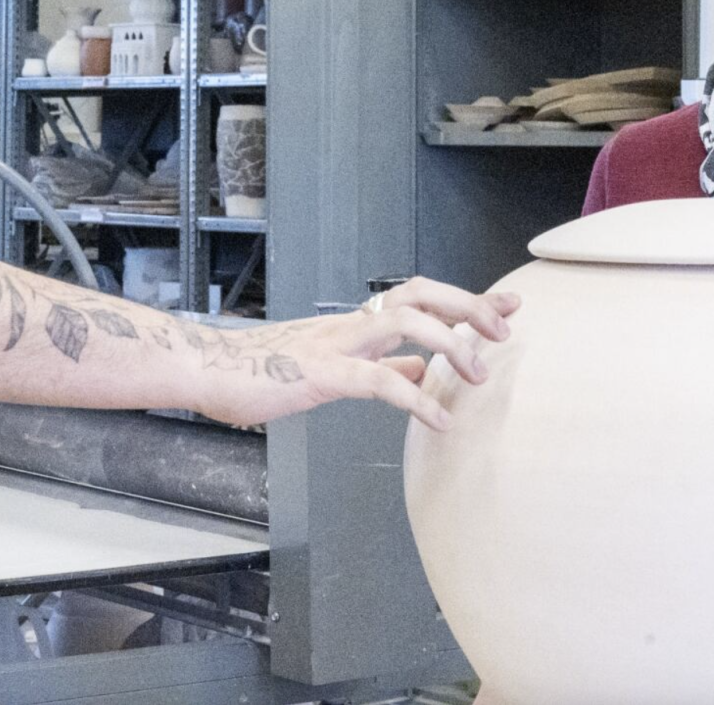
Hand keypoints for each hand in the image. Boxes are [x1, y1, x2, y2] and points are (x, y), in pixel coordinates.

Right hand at [187, 277, 519, 430]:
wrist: (205, 370)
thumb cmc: (259, 373)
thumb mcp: (332, 369)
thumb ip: (380, 367)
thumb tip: (421, 371)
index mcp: (355, 326)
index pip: (420, 299)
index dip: (466, 300)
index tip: (508, 303)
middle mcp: (351, 325)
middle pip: (420, 294)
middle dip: (468, 306)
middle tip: (505, 327)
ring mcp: (336, 345)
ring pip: (404, 322)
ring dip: (450, 344)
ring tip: (479, 374)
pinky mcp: (321, 374)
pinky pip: (377, 381)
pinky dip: (415, 398)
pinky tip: (440, 420)